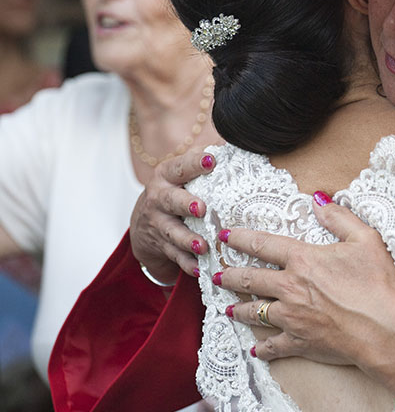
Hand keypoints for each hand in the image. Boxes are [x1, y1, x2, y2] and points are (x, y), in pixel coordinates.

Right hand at [130, 146, 215, 280]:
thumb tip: (235, 142)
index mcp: (167, 176)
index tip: (211, 160)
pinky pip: (176, 257)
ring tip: (203, 246)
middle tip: (202, 208)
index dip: (194, 163)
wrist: (143, 224)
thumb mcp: (180, 174)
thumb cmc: (174, 192)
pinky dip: (188, 264)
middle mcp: (159, 199)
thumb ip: (201, 161)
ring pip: (173, 233)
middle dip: (185, 204)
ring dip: (188, 240)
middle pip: (170, 201)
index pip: (180, 167)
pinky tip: (200, 268)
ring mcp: (159, 224)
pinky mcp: (161, 246)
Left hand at [218, 198, 394, 367]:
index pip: (262, 245)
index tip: (224, 237)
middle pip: (249, 279)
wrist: (384, 330)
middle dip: (229, 277)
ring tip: (227, 309)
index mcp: (303, 260)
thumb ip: (339, 217)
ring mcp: (292, 317)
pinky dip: (263, 348)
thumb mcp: (365, 239)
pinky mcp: (300, 342)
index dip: (240, 239)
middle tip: (215, 276)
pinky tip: (255, 349)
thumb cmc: (378, 284)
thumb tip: (319, 199)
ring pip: (254, 312)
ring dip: (239, 310)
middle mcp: (290, 288)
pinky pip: (274, 345)